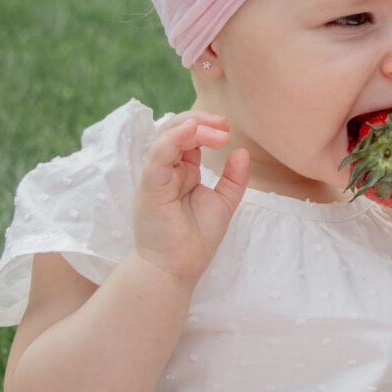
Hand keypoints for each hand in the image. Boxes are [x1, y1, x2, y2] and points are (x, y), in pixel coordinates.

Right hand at [133, 111, 248, 286]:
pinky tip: (190, 130)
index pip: (190, 135)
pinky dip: (172, 139)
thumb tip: (242, 151)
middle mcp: (167, 169)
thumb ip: (233, 178)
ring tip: (218, 131)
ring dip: (191, 127)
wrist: (177, 270)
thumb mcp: (223, 202)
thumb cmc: (195, 239)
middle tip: (224, 124)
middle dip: (201, 121)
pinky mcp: (149, 186)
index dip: (207, 126)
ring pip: (166, 137)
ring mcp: (156, 176)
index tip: (228, 128)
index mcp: (182, 170)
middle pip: (176, 129)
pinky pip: (157, 156)